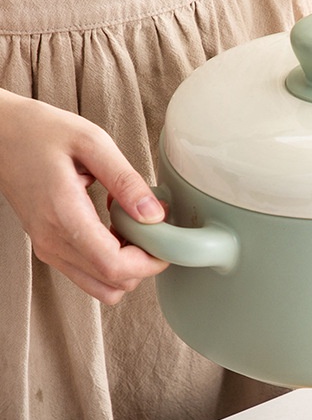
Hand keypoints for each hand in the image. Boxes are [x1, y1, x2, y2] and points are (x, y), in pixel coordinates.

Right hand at [0, 90, 166, 303]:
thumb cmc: (40, 131)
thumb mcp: (91, 142)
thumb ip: (126, 181)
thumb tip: (155, 216)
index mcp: (63, 215)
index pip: (114, 266)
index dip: (149, 263)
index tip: (163, 243)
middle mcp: (53, 241)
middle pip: (113, 283)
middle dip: (143, 265)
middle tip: (149, 230)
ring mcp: (48, 249)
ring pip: (103, 288)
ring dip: (127, 268)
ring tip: (129, 230)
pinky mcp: (49, 249)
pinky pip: (90, 276)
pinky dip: (110, 264)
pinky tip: (112, 231)